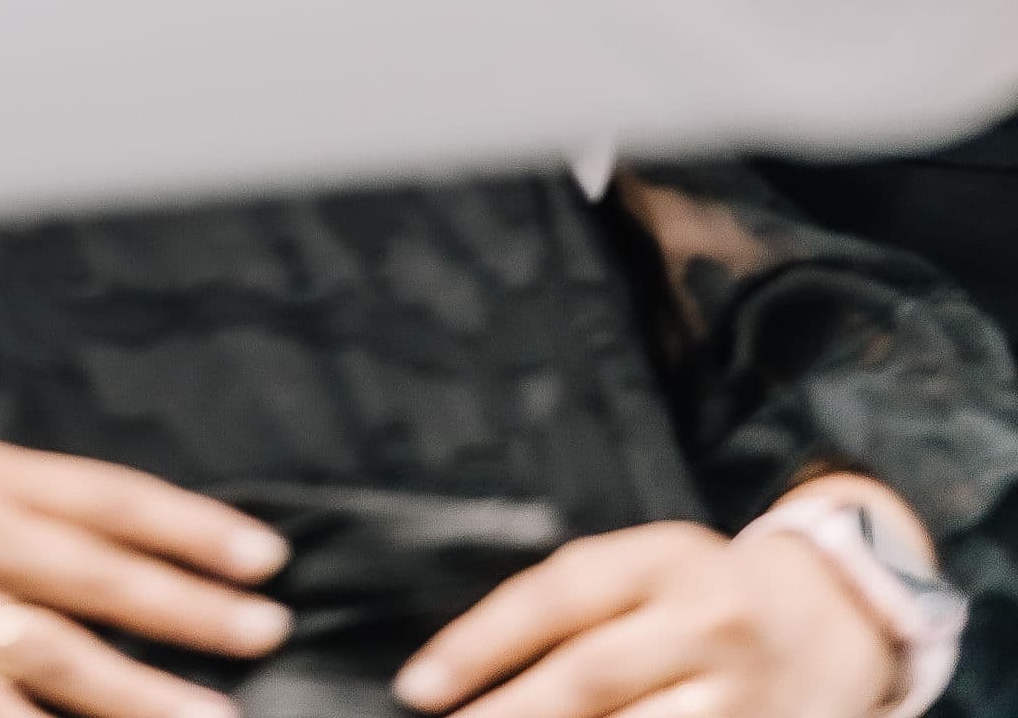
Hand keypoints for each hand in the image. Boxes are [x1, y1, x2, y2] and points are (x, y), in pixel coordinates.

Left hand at [393, 518, 900, 717]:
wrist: (841, 614)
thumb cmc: (713, 590)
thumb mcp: (653, 565)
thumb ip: (579, 602)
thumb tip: (475, 666)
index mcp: (664, 559)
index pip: (556, 596)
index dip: (480, 642)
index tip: (419, 686)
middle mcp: (704, 620)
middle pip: (590, 676)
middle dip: (512, 712)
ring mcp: (742, 691)